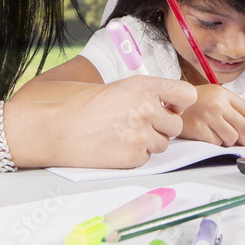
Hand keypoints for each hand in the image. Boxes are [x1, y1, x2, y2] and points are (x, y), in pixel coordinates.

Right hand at [7, 75, 196, 168]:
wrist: (58, 129)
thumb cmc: (85, 108)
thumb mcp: (119, 88)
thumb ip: (147, 95)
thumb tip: (172, 105)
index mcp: (144, 86)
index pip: (187, 94)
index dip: (181, 103)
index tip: (171, 107)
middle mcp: (147, 108)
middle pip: (176, 124)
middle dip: (162, 127)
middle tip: (140, 126)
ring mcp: (142, 133)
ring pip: (163, 144)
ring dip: (149, 142)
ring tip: (123, 135)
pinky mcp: (134, 156)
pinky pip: (147, 158)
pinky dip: (135, 155)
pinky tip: (115, 147)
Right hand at [179, 85, 244, 146]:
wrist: (168, 106)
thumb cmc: (192, 104)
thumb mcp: (212, 95)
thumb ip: (230, 106)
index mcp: (221, 93)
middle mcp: (216, 103)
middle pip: (242, 127)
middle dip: (243, 137)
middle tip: (240, 140)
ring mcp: (207, 116)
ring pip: (231, 138)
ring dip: (227, 141)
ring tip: (218, 135)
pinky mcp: (198, 129)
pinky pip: (216, 143)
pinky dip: (214, 142)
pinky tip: (206, 135)